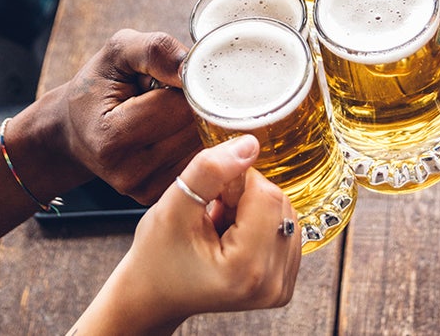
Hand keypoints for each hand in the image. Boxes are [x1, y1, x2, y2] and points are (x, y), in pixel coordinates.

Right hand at [16, 30, 202, 203]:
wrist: (75, 129)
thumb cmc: (98, 87)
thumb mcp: (117, 53)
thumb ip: (155, 50)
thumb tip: (192, 67)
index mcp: (112, 137)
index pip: (180, 107)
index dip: (189, 84)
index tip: (176, 75)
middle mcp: (128, 171)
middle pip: (195, 130)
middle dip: (196, 104)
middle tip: (171, 94)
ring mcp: (144, 188)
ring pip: (202, 148)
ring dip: (197, 124)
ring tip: (168, 114)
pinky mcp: (158, 195)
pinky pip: (198, 164)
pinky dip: (194, 143)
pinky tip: (172, 132)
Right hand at [74, 135, 301, 333]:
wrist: (154, 295)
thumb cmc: (158, 256)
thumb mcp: (173, 207)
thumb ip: (210, 171)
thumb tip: (249, 144)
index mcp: (246, 269)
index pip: (266, 194)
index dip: (238, 181)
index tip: (212, 194)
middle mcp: (272, 284)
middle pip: (279, 204)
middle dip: (247, 197)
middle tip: (213, 211)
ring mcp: (280, 288)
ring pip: (284, 214)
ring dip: (254, 210)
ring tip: (221, 226)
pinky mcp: (282, 285)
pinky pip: (285, 232)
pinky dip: (260, 225)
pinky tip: (234, 236)